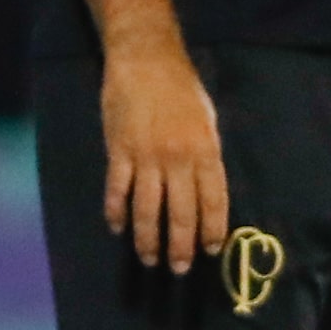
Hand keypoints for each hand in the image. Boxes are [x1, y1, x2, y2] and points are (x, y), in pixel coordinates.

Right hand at [100, 44, 229, 273]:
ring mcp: (146, 156)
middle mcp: (178, 158)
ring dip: (148, 239)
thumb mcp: (207, 121)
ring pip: (147, 209)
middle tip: (180, 268)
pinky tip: (118, 228)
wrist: (146, 61)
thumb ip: (206, 156)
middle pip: (180, 212)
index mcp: (205, 150)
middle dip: (182, 246)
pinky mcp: (119, 152)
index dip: (213, 229)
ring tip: (150, 259)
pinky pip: (117, 190)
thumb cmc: (183, 90)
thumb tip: (206, 193)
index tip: (212, 250)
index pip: (213, 200)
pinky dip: (117, 213)